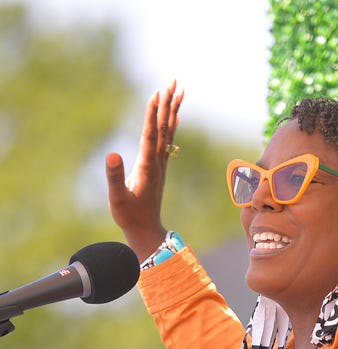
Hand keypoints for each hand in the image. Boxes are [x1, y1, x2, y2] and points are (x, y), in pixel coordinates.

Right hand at [105, 80, 183, 261]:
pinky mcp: (159, 168)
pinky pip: (167, 142)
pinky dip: (171, 126)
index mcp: (147, 166)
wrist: (146, 230)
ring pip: (168, 132)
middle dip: (168, 104)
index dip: (153, 114)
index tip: (157, 93)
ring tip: (177, 91)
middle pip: (164, 128)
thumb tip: (112, 154)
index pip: (150, 135)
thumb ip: (114, 177)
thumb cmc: (129, 215)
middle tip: (174, 82)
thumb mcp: (117, 198)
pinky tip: (175, 116)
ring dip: (172, 110)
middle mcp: (157, 162)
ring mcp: (160, 164)